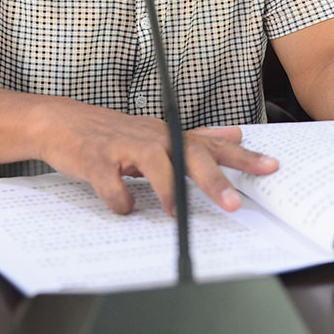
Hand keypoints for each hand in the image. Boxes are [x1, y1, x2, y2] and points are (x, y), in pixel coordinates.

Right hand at [35, 98, 277, 215]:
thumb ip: (196, 136)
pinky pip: (111, 183)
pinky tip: (122, 207)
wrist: (61, 122)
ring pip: (153, 162)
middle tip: (233, 204)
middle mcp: (150, 137)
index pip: (210, 145)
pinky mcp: (96, 160)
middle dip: (213, 179)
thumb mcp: (157, 131)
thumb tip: (236, 134)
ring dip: (167, 188)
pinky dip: (119, 199)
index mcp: (167, 135)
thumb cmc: (113, 133)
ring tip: (173, 211)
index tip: (271, 167)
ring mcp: (122, 147)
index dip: (242, 158)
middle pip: (187, 153)